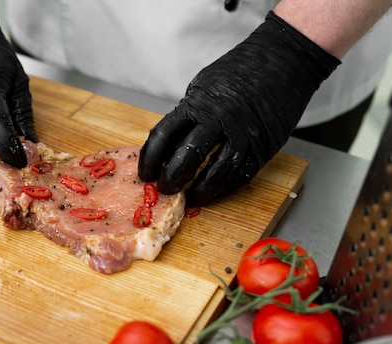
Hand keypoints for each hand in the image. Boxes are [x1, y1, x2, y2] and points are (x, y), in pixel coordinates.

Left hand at [138, 11, 339, 206]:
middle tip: (165, 188)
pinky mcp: (263, 149)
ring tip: (190, 197)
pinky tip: (214, 191)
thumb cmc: (241, 70)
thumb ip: (188, 113)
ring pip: (215, 174)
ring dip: (199, 190)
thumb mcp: (204, 85)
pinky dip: (225, 188)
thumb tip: (171, 141)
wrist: (284, 60)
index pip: (163, 136)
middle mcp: (219, 122)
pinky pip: (240, 176)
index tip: (145, 173)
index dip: (150, 159)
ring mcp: (242, 137)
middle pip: (186, 158)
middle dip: (171, 179)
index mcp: (197, 105)